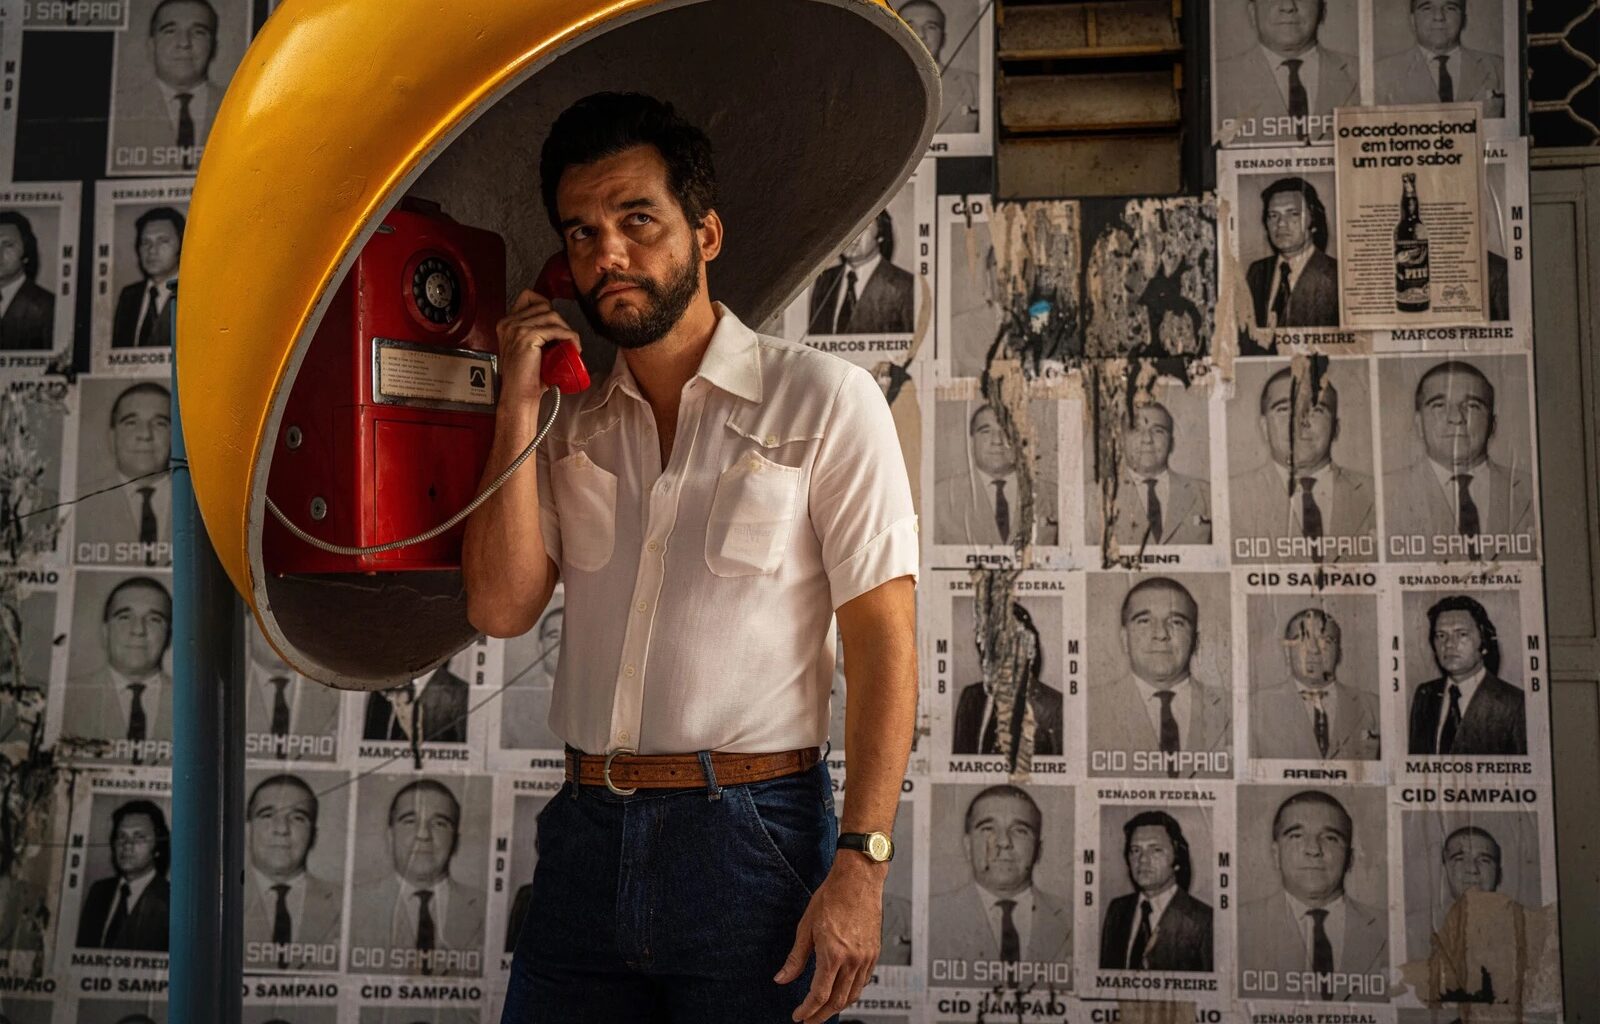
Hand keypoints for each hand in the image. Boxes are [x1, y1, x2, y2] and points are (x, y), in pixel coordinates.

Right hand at [496, 287, 581, 406]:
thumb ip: (535, 334)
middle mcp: (509, 323)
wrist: (519, 395)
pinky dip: (569, 337)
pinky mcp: (527, 337)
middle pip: (543, 305)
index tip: (556, 322)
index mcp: (506, 324)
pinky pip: (555, 330)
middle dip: (560, 321)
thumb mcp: (527, 349)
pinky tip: (574, 347)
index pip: (528, 296)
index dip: (546, 305)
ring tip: (572, 345)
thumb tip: (558, 326)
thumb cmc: (526, 378)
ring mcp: (516, 329)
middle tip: (567, 338)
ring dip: (567, 329)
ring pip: (552, 315)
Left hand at [774, 856, 884, 1022]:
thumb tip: (782, 978)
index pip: (819, 995)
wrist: (858, 879)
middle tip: (808, 1020)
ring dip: (837, 1007)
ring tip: (823, 1010)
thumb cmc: (832, 896)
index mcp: (833, 954)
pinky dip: (851, 992)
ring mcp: (867, 957)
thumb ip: (796, 958)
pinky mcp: (874, 953)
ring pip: (853, 994)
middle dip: (821, 1015)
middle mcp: (853, 959)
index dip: (807, 1010)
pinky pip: (864, 981)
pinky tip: (842, 991)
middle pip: (837, 1001)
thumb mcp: (806, 927)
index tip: (798, 1016)